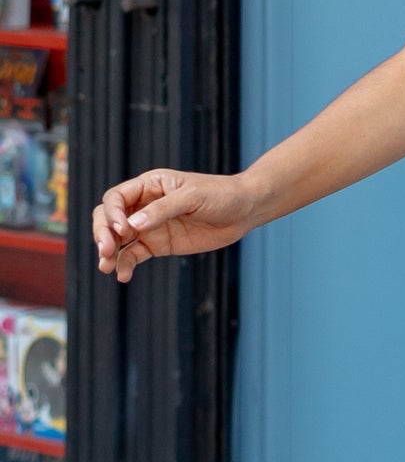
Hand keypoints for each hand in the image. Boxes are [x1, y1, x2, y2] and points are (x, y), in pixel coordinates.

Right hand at [92, 169, 260, 283]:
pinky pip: (134, 255)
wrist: (244, 210)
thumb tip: (131, 226)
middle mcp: (144, 205)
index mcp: (150, 185)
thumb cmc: (220, 195)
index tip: (122, 229)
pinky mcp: (159, 244)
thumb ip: (162, 210)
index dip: (112, 214)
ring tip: (105, 267)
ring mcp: (150, 226)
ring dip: (108, 252)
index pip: (116, 198)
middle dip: (102, 234)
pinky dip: (125, 265)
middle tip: (106, 251)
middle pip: (109, 218)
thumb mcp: (192, 197)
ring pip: (118, 239)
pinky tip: (123, 276)